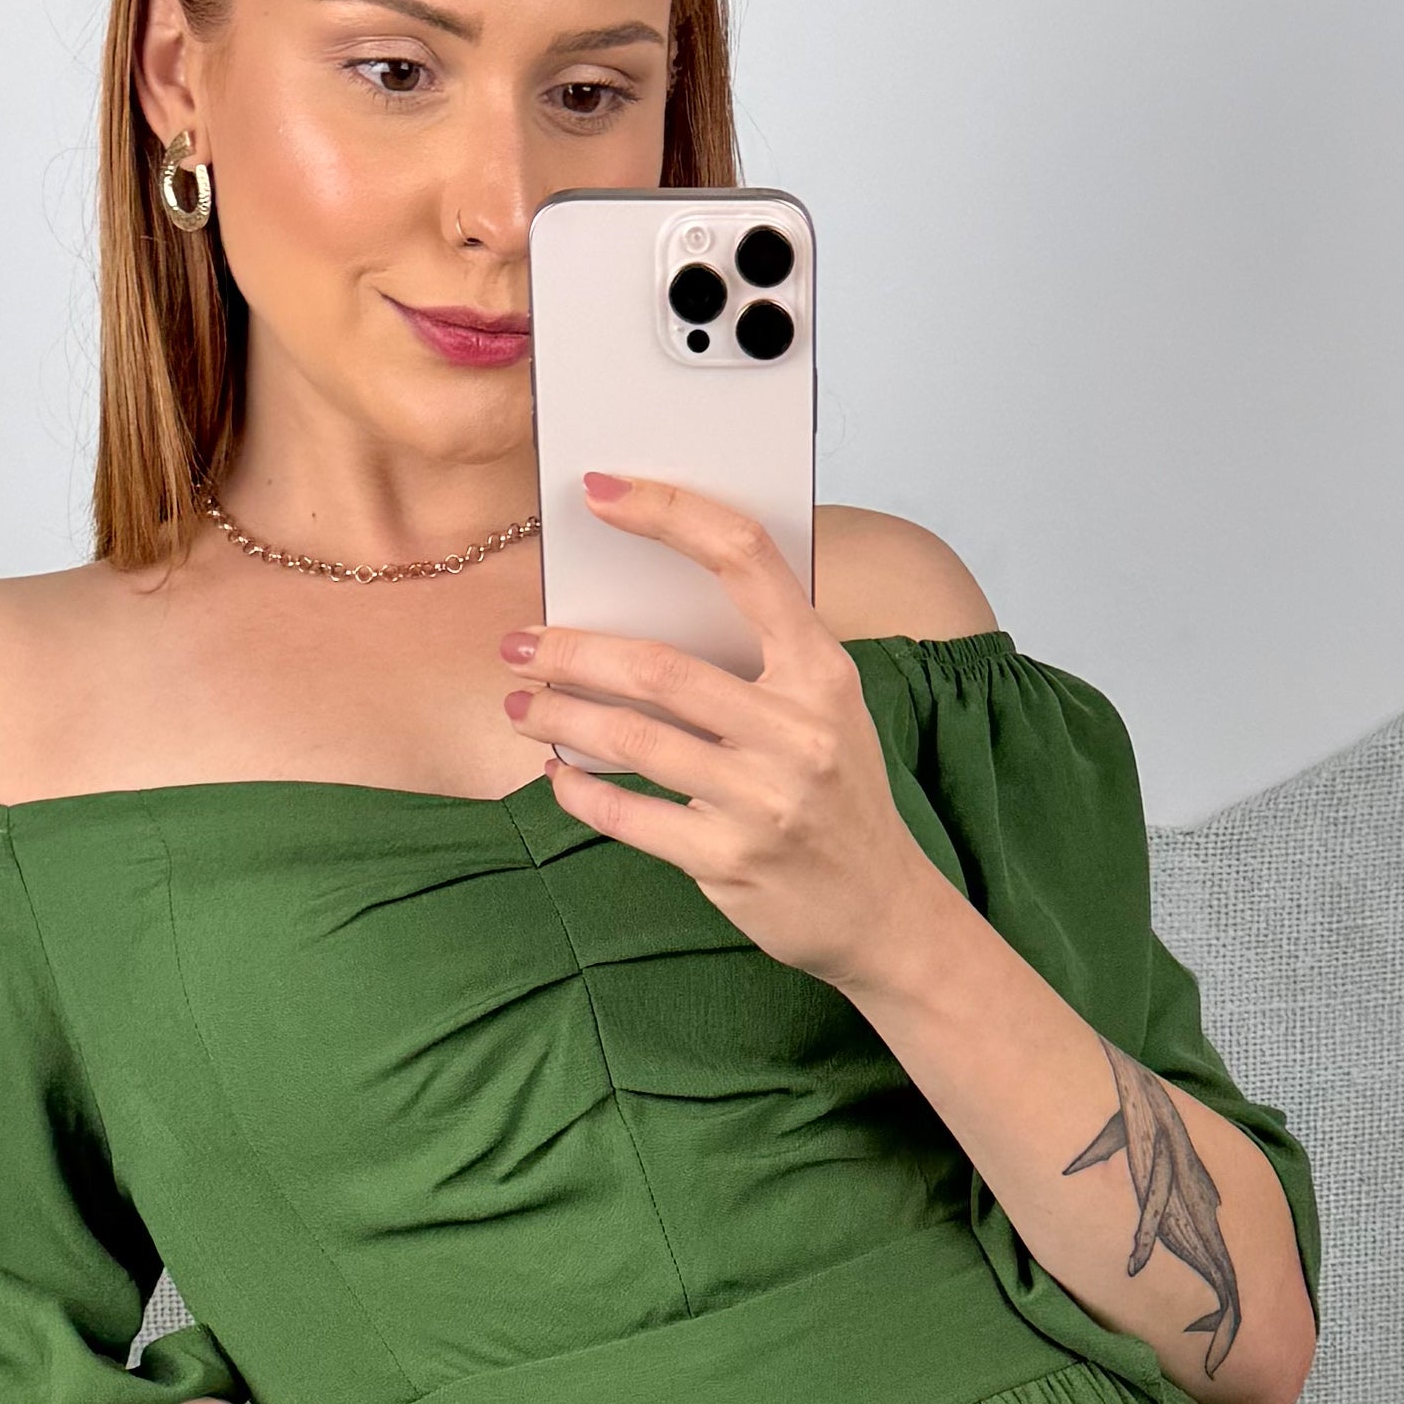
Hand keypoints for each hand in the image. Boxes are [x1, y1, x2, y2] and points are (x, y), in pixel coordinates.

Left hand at [497, 474, 958, 999]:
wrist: (883, 912)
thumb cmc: (838, 796)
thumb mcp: (824, 712)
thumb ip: (757, 662)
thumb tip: (635, 614)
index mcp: (823, 672)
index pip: (746, 559)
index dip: (669, 514)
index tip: (600, 492)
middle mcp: (798, 730)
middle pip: (660, 666)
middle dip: (572, 649)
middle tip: (521, 643)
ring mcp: (765, 800)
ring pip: (631, 739)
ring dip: (560, 717)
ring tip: (524, 706)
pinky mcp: (730, 860)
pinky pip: (628, 816)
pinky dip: (580, 791)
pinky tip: (558, 774)